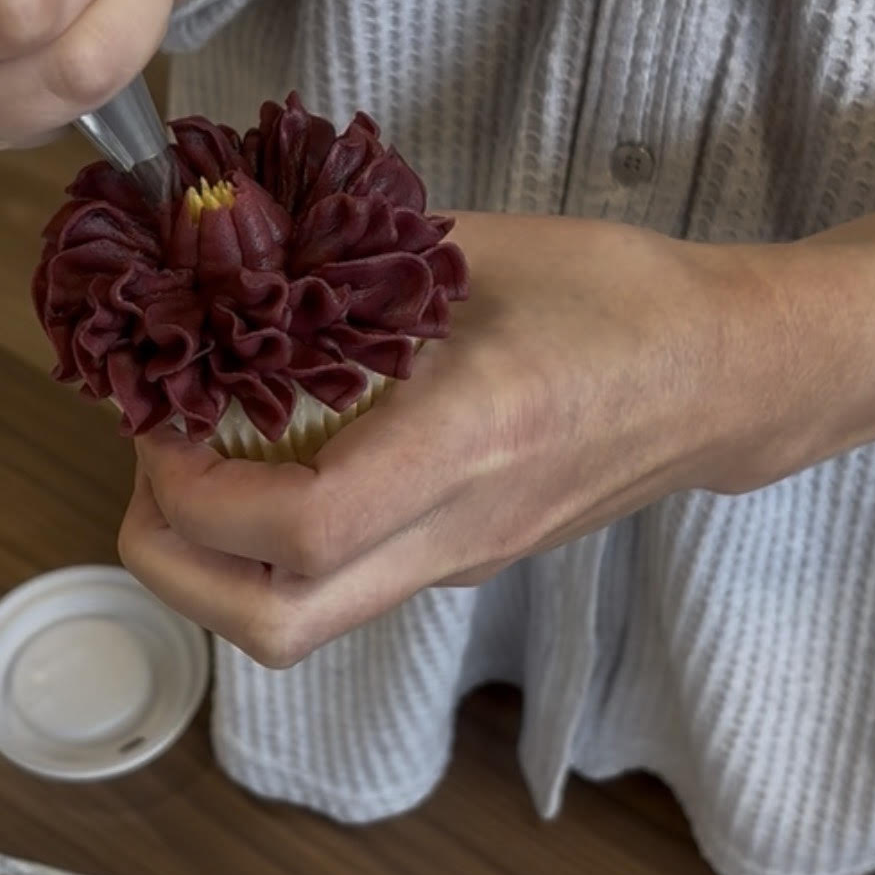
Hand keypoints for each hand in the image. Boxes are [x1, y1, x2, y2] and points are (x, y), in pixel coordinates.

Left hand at [119, 211, 811, 665]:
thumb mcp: (478, 250)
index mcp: (467, 442)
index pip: (301, 528)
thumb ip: (347, 257)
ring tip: (193, 472)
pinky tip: (266, 467)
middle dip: (174, 566)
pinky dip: (268, 554)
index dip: (196, 490)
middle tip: (150, 473)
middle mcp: (456, 528)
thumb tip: (227, 246)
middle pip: (276, 628)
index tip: (161, 417)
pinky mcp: (460, 565)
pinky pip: (339, 590)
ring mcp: (459, 561)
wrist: (724, 377)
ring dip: (213, 570)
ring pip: (300, 627)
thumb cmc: (617, 299)